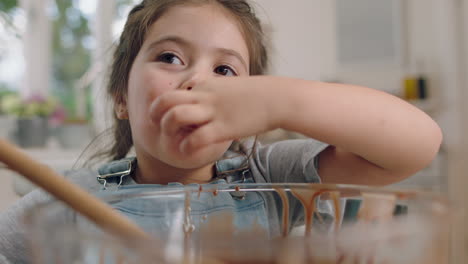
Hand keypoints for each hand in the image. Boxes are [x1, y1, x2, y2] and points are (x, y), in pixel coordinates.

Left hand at [150, 77, 276, 155]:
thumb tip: (205, 104)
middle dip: (156, 116)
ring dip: (169, 130)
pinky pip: (196, 137)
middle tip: (159, 128)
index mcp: (204, 87)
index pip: (172, 93)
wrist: (278, 98)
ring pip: (175, 116)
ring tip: (175, 140)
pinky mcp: (224, 127)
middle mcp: (204, 97)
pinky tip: (190, 151)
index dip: (162, 108)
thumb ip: (213, 95)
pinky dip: (187, 147)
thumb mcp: (229, 88)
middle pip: (165, 101)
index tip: (163, 120)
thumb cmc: (257, 96)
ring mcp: (213, 111)